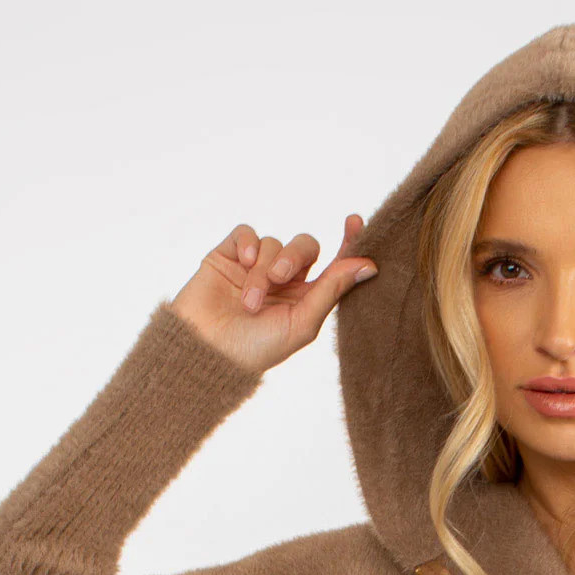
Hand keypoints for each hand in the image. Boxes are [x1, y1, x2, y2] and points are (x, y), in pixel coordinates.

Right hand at [169, 215, 377, 372]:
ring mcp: (255, 266)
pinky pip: (246, 232)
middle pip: (304, 246)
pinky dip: (247, 243)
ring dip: (262, 271)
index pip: (333, 264)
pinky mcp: (228, 255)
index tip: (356, 222)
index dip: (348, 242)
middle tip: (280, 278)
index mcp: (306, 299)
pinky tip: (242, 262)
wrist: (205, 352)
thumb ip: (332, 291)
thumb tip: (369, 266)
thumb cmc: (256, 349)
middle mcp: (283, 280)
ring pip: (273, 243)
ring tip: (249, 302)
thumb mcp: (301, 324)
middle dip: (294, 257)